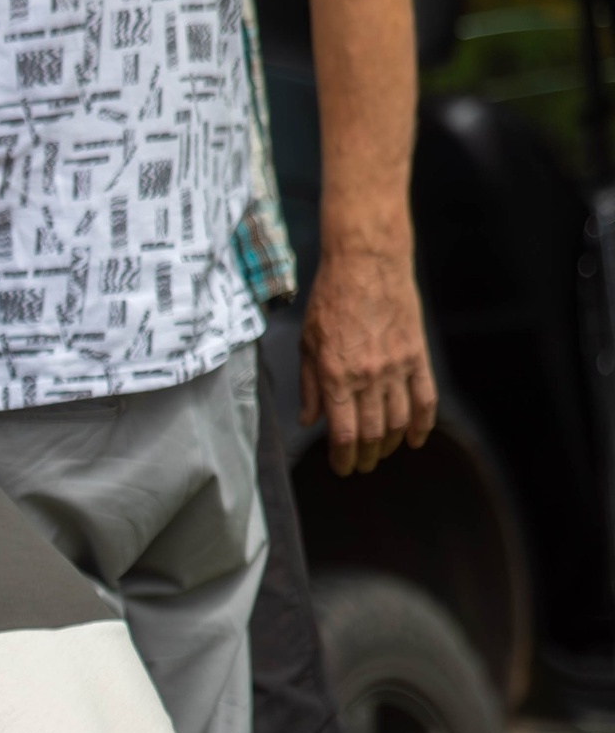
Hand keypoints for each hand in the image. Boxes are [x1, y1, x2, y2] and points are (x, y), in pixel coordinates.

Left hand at [300, 244, 437, 476]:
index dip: (343, 458)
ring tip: (383, 453)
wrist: (367, 264)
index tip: (341, 468)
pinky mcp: (417, 355)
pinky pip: (426, 398)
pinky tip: (417, 439)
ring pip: (400, 421)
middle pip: (373, 434)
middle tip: (362, 466)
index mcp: (336, 376)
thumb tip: (309, 422)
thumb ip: (309, 386)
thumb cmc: (330, 301)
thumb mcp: (307, 344)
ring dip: (392, 444)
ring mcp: (397, 367)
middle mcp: (368, 377)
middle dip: (367, 457)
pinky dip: (423, 423)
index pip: (343, 434)